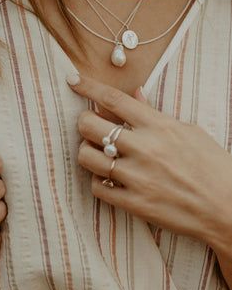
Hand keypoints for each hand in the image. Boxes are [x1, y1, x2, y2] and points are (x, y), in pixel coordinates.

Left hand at [67, 74, 231, 249]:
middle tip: (91, 125)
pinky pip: (97, 187)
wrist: (229, 209)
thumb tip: (134, 92)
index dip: (88, 86)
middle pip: (89, 126)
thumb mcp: (188, 130)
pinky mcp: (135, 204)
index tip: (72, 80)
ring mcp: (137, 177)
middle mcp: (144, 148)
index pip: (113, 99)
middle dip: (84, 122)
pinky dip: (98, 180)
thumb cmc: (213, 166)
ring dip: (88, 151)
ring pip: (87, 156)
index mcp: (158, 126)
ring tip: (101, 152)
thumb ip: (154, 113)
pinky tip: (110, 177)